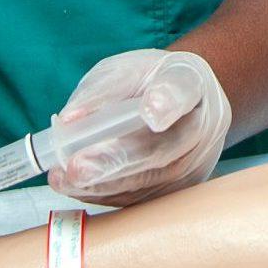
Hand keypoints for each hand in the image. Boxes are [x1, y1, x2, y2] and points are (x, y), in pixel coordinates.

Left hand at [46, 49, 231, 206]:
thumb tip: (68, 121)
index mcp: (190, 82)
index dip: (167, 103)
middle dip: (116, 160)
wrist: (183, 103)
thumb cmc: (149, 83)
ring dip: (104, 184)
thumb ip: (102, 91)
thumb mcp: (125, 70)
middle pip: (163, 148)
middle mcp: (201, 125)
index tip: (150, 113)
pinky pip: (144, 197)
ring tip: (66, 179)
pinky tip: (77, 187)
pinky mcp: (181, 189)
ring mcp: (195, 162)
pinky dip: (106, 193)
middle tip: (78, 167)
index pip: (182, 90)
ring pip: (151, 180)